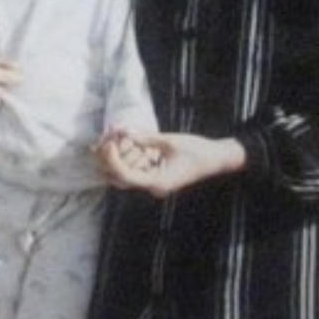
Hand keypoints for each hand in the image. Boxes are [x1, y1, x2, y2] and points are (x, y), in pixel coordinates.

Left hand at [97, 132, 244, 197]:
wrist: (218, 159)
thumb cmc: (198, 151)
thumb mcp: (171, 141)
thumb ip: (146, 138)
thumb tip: (124, 132)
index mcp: (158, 183)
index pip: (126, 176)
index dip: (113, 160)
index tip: (108, 143)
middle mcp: (154, 187)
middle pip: (121, 179)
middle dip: (109, 161)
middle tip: (100, 141)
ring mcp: (155, 183)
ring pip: (126, 175)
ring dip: (117, 159)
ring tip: (109, 139)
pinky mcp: (157, 176)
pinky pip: (136, 169)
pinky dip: (128, 158)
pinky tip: (122, 143)